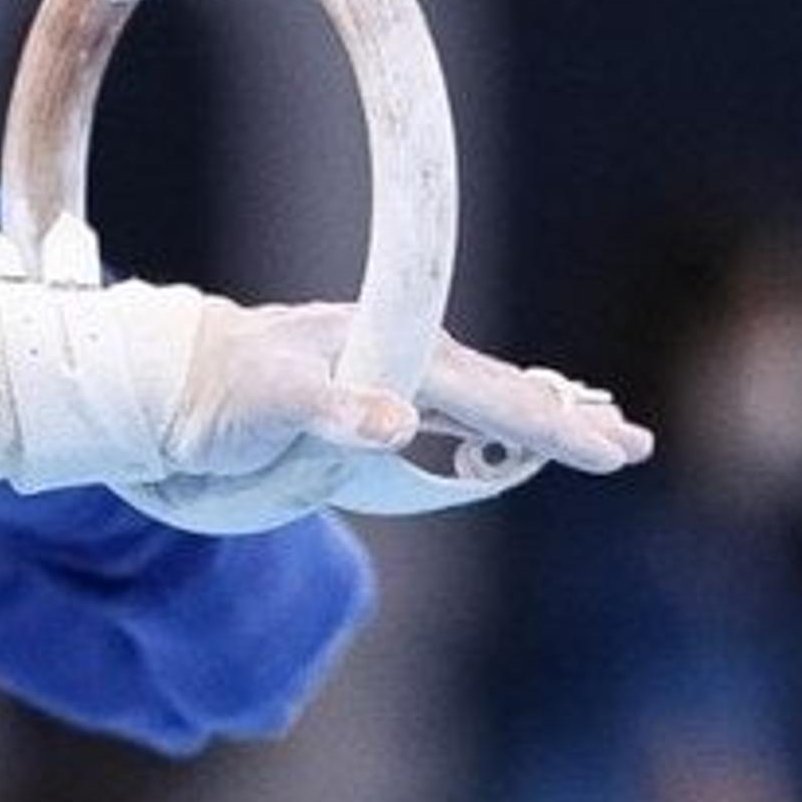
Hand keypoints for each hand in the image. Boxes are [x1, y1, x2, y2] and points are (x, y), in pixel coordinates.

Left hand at [162, 299, 652, 500]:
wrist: (168, 381)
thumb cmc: (217, 394)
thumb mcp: (266, 401)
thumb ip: (329, 409)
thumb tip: (399, 423)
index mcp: (391, 351)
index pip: (486, 395)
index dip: (546, 425)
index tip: (601, 450)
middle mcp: (401, 358)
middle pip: (501, 393)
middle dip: (567, 421)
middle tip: (634, 448)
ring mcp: (391, 377)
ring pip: (486, 401)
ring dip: (545, 421)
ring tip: (605, 439)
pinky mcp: (374, 401)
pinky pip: (452, 416)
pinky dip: (496, 429)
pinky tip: (514, 446)